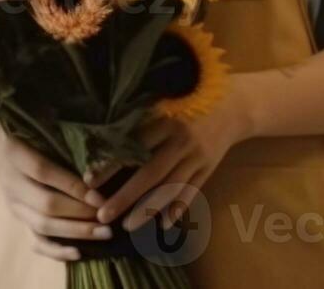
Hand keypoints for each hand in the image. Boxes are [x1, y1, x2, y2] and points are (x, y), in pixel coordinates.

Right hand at [0, 131, 111, 261]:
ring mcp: (14, 204)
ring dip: (76, 232)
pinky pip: (35, 240)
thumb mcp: (38, 127)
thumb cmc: (25, 131)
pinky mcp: (18, 217)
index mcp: (15, 154)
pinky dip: (56, 250)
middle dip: (81, 214)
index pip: (44, 173)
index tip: (100, 197)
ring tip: (104, 234)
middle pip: (46, 205)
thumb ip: (62, 140)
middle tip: (109, 220)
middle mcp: (12, 183)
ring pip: (42, 225)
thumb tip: (97, 159)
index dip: (73, 187)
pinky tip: (79, 253)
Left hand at [94, 88, 253, 231]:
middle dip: (125, 197)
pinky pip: (192, 192)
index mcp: (167, 121)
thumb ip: (141, 119)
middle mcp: (182, 141)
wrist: (234, 105)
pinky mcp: (209, 168)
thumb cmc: (189, 99)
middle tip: (102, 214)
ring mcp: (198, 157)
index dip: (111, 164)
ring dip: (148, 209)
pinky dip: (178, 209)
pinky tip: (163, 224)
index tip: (89, 181)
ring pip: (170, 188)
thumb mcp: (165, 102)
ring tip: (127, 226)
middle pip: (151, 174)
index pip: (134, 147)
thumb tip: (103, 138)